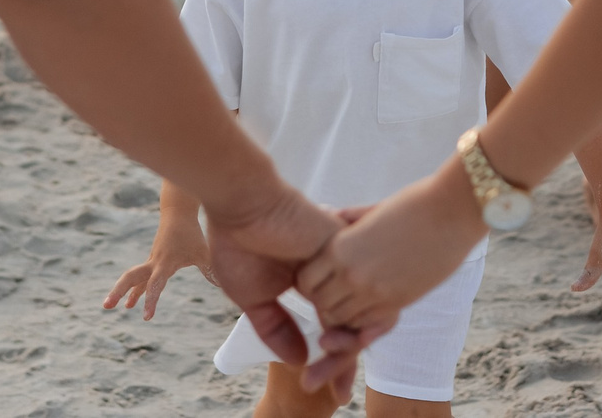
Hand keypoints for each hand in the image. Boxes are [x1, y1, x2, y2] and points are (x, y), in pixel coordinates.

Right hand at [105, 212, 215, 317]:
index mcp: (165, 263)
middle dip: (119, 291)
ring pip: (132, 277)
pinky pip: (139, 277)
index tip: (146, 317)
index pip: (154, 285)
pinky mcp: (152, 260)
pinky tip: (131, 301)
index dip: (150, 301)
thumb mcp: (204, 252)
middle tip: (106, 306)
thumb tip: (225, 286)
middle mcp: (154, 262)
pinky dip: (134, 289)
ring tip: (112, 307)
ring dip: (122, 291)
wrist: (178, 212)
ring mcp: (151, 261)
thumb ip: (211, 270)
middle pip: (131, 277)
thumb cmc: (192, 233)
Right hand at [203, 181, 376, 391]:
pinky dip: (356, 326)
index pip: (332, 323)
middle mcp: (331, 273)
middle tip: (341, 397)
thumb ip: (275, 328)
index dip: (333, 357)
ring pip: (357, 314)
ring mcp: (340, 262)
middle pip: (350, 323)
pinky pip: (362, 293)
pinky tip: (343, 350)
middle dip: (346, 362)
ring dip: (348, 352)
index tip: (333, 391)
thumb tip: (299, 361)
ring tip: (337, 383)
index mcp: (312, 281)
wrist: (240, 205)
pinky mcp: (346, 250)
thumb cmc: (238, 243)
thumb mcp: (253, 298)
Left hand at [296, 163, 481, 336]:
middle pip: (320, 304)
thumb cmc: (414, 204)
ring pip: (341, 320)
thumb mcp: (372, 210)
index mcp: (340, 247)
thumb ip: (347, 219)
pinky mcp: (397, 304)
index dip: (311, 280)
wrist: (453, 213)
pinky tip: (375, 300)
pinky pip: (367, 324)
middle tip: (339, 288)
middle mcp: (351, 274)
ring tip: (357, 295)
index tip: (324, 273)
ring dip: (345, 311)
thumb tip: (329, 215)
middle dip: (325, 299)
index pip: (305, 281)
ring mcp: (375, 293)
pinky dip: (365, 318)